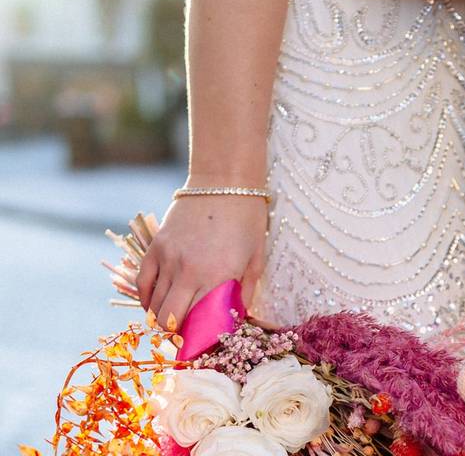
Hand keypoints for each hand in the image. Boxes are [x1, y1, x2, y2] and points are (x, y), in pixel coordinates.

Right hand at [135, 193, 267, 330]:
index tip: (200, 348)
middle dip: (176, 335)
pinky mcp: (156, 247)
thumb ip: (245, 290)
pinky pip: (143, 282)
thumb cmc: (248, 219)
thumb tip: (237, 317)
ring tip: (170, 326)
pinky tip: (154, 306)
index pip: (200, 322)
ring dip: (161, 319)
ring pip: (155, 304)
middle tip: (183, 340)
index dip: (198, 341)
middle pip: (171, 319)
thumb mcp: (255, 257)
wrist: (225, 182)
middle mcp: (189, 271)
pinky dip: (146, 299)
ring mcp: (169, 258)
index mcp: (218, 276)